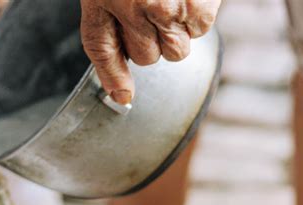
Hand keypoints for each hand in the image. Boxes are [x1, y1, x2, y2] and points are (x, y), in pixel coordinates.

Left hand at [80, 0, 220, 103]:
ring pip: (176, 50)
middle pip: (146, 57)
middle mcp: (132, 6)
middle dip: (150, 40)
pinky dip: (198, 16)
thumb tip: (121, 96)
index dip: (112, 76)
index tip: (122, 97)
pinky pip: (200, 31)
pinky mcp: (199, 4)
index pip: (101, 49)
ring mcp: (167, 7)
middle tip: (154, 8)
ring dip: (176, 31)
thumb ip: (108, 34)